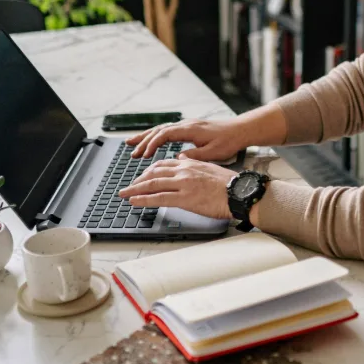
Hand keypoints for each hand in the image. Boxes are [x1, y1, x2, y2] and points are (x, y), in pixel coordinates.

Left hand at [117, 158, 235, 219]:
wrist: (239, 192)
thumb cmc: (229, 184)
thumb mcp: (210, 168)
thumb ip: (195, 165)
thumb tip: (184, 162)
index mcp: (190, 163)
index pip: (163, 165)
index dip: (148, 171)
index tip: (141, 177)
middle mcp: (184, 171)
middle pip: (153, 173)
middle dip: (138, 180)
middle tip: (128, 187)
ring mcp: (183, 184)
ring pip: (152, 184)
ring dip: (135, 189)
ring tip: (124, 194)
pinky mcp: (185, 198)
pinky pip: (158, 198)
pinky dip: (144, 199)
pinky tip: (134, 201)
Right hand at [125, 117, 245, 159]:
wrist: (241, 130)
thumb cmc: (229, 141)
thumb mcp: (213, 152)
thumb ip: (195, 156)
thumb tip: (178, 158)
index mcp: (190, 130)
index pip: (164, 135)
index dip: (152, 144)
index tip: (144, 155)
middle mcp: (186, 125)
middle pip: (159, 130)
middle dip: (143, 140)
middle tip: (131, 151)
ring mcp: (187, 125)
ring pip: (161, 129)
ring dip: (146, 137)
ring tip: (133, 145)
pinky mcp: (190, 128)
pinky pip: (168, 130)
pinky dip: (156, 136)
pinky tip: (151, 142)